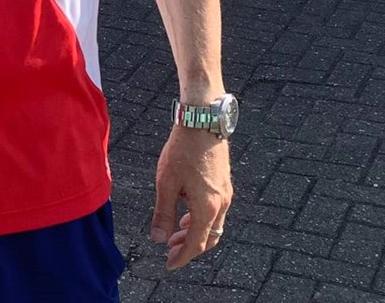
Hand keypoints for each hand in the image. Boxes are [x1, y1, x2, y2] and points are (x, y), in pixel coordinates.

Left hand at [150, 125, 231, 269]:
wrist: (203, 120)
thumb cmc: (183, 150)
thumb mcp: (166, 183)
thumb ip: (163, 213)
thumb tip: (158, 238)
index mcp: (207, 208)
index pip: (196, 244)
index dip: (182, 257)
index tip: (169, 264)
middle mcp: (221, 203)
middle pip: (209, 238)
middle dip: (189, 247)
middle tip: (170, 249)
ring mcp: (226, 192)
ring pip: (214, 224)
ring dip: (196, 232)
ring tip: (176, 231)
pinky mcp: (224, 182)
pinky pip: (216, 210)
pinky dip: (202, 218)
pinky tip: (186, 210)